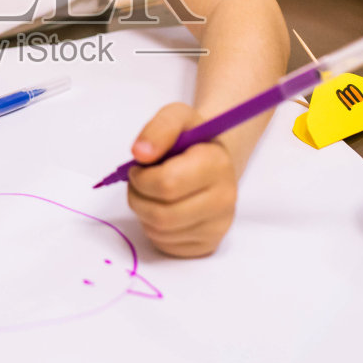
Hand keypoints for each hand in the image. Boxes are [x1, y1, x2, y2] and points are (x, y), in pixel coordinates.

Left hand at [124, 103, 238, 256]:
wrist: (213, 163)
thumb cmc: (192, 140)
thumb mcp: (177, 117)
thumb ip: (158, 129)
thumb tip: (140, 153)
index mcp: (217, 164)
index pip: (166, 184)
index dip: (142, 177)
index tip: (140, 168)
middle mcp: (225, 199)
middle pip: (161, 214)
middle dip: (137, 197)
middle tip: (138, 184)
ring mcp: (219, 226)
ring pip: (160, 231)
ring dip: (143, 212)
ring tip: (150, 194)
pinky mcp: (209, 244)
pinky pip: (165, 245)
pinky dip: (153, 229)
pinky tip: (162, 209)